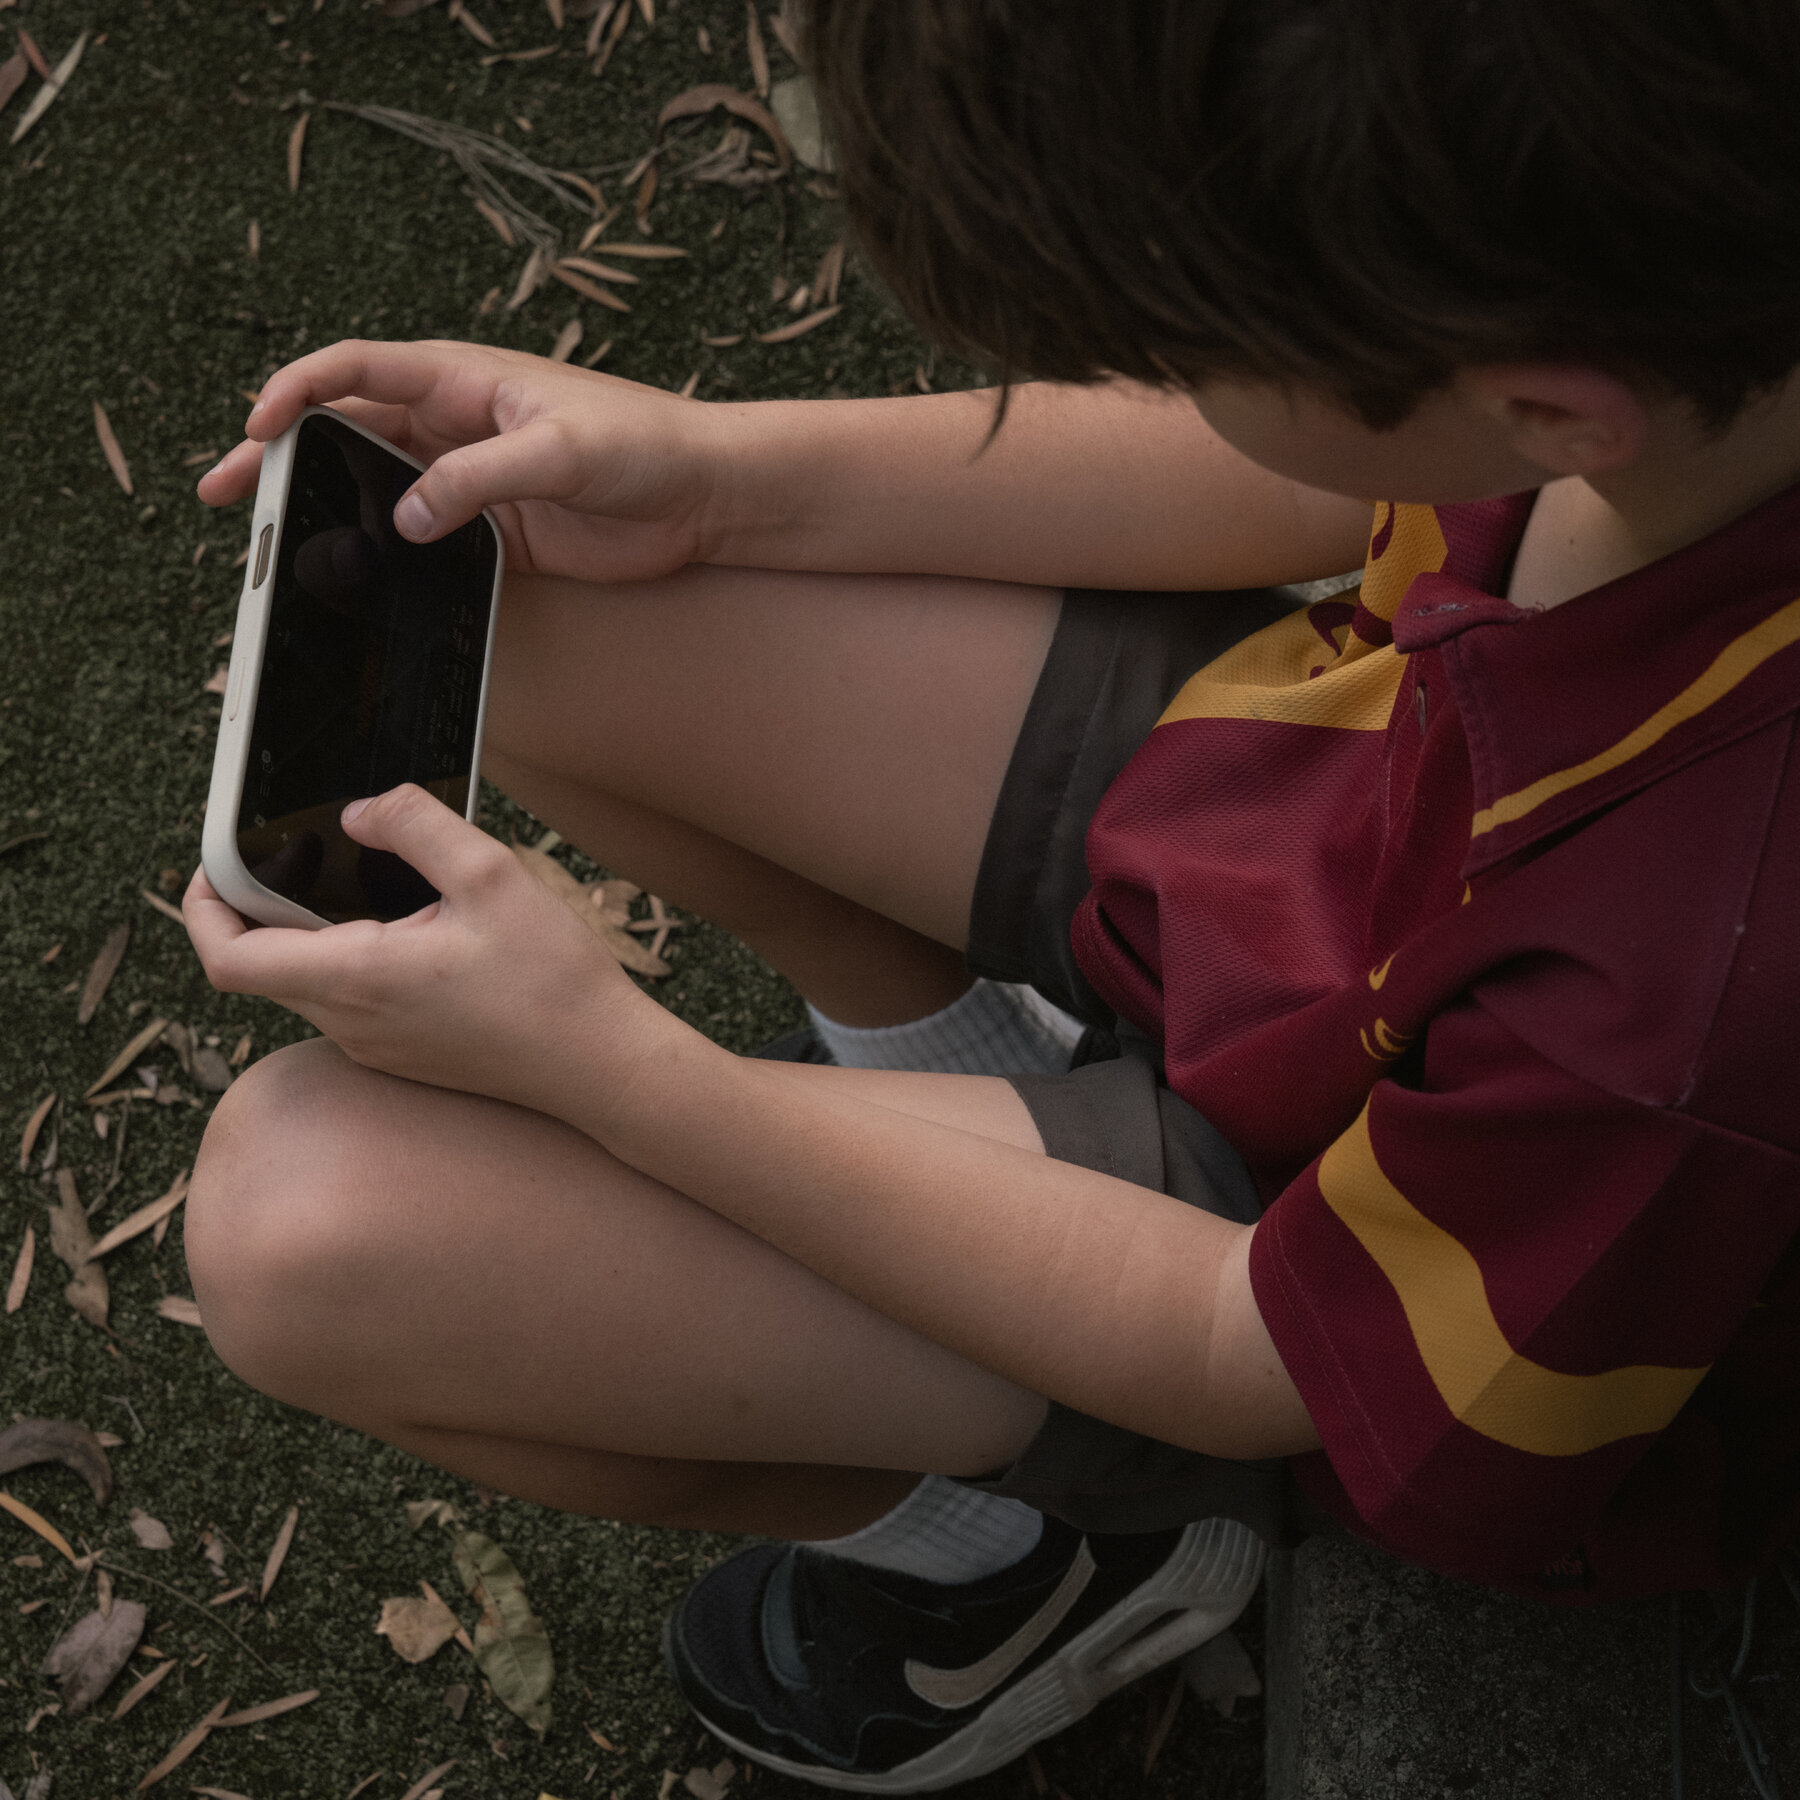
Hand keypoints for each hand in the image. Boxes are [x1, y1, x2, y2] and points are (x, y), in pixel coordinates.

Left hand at [184, 784, 675, 1113]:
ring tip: (375, 890)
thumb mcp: (491, 874)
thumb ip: (414, 824)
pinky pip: (348, 1003)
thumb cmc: (553, 981)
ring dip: (315, 933)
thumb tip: (358, 812)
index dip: (202, 905)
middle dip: (262, 906)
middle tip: (302, 854)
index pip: (226, 956)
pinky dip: (355, 960)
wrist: (599, 1066)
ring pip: (306, 983)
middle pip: (260, 966)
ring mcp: (374, 1047)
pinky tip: (418, 935)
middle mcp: (351, 1023)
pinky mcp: (401, 1056)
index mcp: (357, 978)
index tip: (217, 865)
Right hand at [196, 339, 732, 585]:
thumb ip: (479, 481)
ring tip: (269, 539)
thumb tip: (407, 517)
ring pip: (375, 488)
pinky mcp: (494, 530)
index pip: (357, 369)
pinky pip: (423, 538)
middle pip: (345, 432)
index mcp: (462, 379)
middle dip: (281, 457)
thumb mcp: (560, 452)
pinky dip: (384, 553)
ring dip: (324, 508)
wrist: (705, 496)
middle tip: (227, 493)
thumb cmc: (646, 444)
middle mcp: (455, 424)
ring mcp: (470, 480)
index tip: (256, 426)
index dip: (297, 391)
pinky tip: (354, 573)